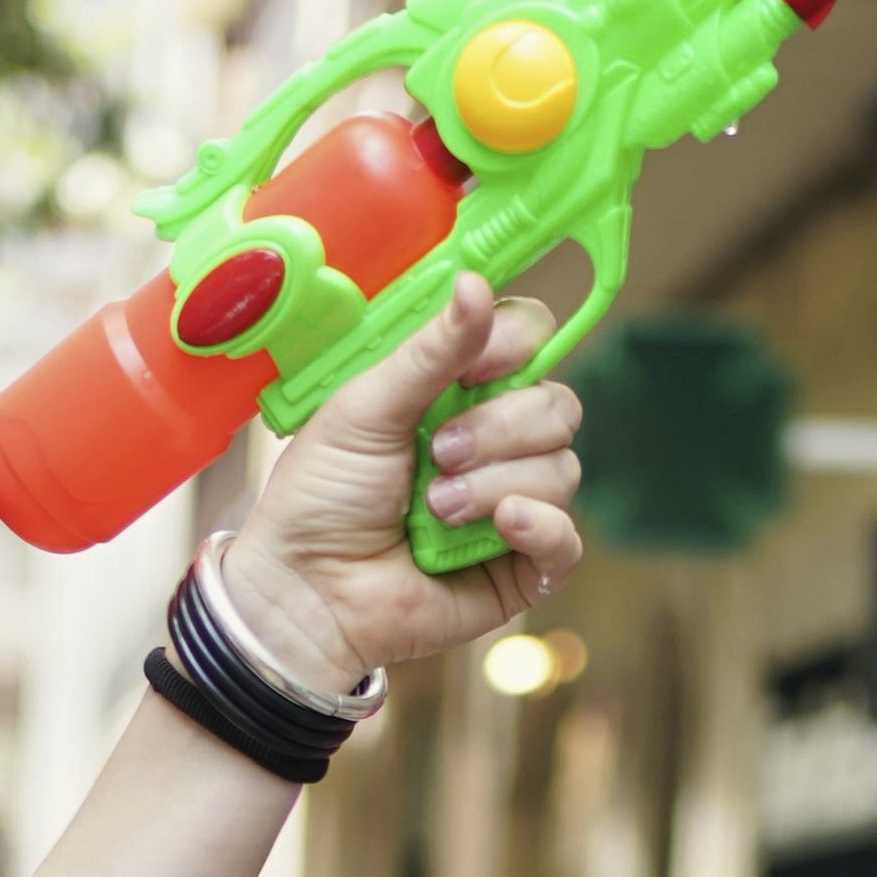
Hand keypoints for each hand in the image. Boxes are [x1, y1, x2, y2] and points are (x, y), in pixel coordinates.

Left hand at [224, 278, 584, 683]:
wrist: (307, 593)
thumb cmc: (322, 498)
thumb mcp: (365, 408)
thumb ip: (429, 352)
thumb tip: (476, 283)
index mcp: (457, 392)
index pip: (528, 342)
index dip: (513, 347)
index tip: (474, 366)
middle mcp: (495, 442)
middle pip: (557, 404)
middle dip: (499, 428)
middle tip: (437, 454)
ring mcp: (513, 502)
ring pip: (561, 468)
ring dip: (495, 486)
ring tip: (436, 510)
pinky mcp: (523, 564)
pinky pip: (568, 535)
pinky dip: (541, 526)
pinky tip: (502, 528)